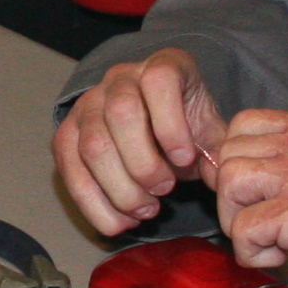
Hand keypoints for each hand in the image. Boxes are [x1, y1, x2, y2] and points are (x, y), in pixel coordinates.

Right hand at [54, 50, 228, 232]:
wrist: (155, 125)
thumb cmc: (186, 128)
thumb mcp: (209, 132)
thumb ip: (219, 153)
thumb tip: (220, 179)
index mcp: (163, 66)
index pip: (159, 82)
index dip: (171, 124)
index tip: (186, 160)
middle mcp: (120, 78)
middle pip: (121, 114)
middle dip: (143, 164)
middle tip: (165, 191)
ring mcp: (88, 104)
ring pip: (93, 146)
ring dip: (120, 189)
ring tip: (146, 210)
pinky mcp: (67, 134)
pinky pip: (70, 170)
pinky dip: (95, 204)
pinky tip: (121, 221)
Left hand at [209, 109, 287, 287]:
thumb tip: (230, 173)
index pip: (247, 123)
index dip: (236, 161)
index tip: (251, 195)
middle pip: (231, 153)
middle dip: (232, 197)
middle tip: (260, 225)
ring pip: (230, 182)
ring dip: (237, 221)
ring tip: (269, 241)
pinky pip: (244, 227)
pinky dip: (251, 251)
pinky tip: (280, 257)